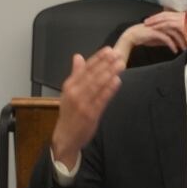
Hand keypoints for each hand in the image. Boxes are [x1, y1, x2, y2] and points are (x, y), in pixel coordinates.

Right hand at [51, 47, 124, 168]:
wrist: (66, 137)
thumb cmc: (70, 114)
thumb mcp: (69, 92)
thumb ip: (75, 74)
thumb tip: (78, 57)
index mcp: (69, 85)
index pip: (85, 68)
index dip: (97, 58)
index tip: (108, 50)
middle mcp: (74, 93)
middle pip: (92, 75)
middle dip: (106, 63)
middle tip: (117, 54)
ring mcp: (82, 103)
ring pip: (97, 85)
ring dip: (110, 73)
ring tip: (120, 64)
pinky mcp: (90, 114)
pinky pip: (101, 100)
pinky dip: (109, 89)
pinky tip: (117, 81)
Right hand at [113, 11, 186, 62]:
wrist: (133, 36)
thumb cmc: (147, 36)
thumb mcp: (160, 38)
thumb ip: (169, 38)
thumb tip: (177, 43)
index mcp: (166, 22)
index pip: (180, 25)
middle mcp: (164, 22)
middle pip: (179, 28)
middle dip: (186, 37)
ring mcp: (159, 26)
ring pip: (175, 33)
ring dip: (181, 42)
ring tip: (184, 50)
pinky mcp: (155, 32)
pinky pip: (167, 38)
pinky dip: (172, 45)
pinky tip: (175, 51)